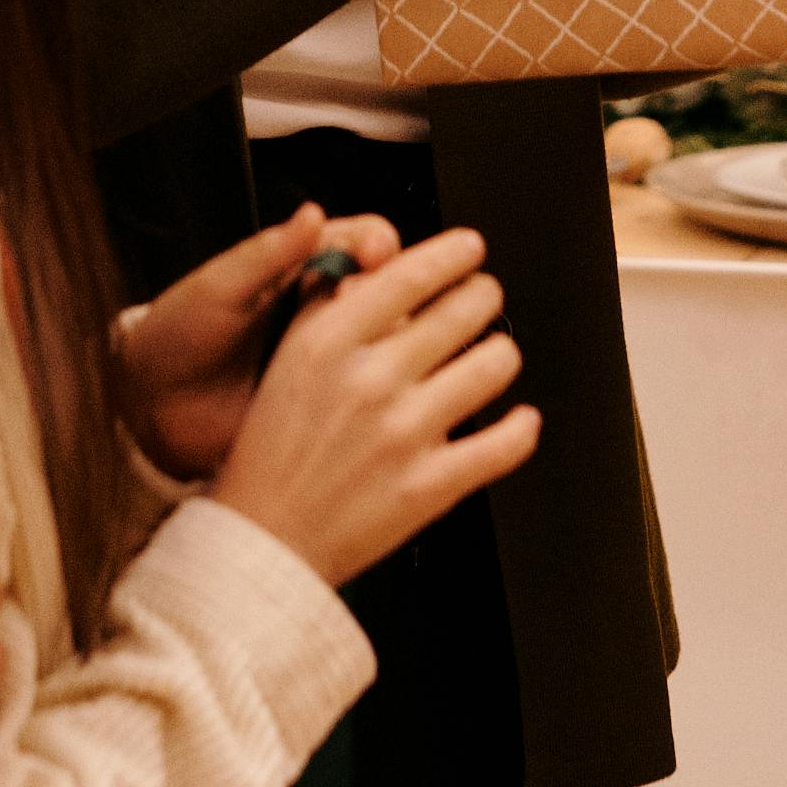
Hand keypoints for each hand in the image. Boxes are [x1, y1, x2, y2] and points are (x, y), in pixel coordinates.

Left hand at [113, 202, 403, 478]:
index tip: (377, 255)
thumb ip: (267, 254)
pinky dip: (379, 391)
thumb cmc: (177, 333)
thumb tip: (313, 212)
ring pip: (391, 341)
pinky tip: (372, 395)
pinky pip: (368, 394)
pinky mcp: (328, 405)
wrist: (150, 404)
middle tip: (378, 307)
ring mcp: (332, 358)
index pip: (363, 241)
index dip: (378, 244)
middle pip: (391, 290)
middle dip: (397, 293)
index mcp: (302, 267)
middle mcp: (326, 309)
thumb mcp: (218, 287)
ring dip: (394, 342)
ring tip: (374, 353)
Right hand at [210, 219, 539, 587]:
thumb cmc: (273, 452)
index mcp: (328, 343)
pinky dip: (521, 428)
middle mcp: (369, 380)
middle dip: (484, 297)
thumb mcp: (288, 361)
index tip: (469, 248)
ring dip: (501, 355)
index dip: (454, 253)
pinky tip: (519, 420)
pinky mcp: (429, 485)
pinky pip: (504, 445)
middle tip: (483, 298)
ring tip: (494, 357)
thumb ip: (329, 306)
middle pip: (464, 310)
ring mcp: (403, 433)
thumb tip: (374, 264)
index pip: (411, 273)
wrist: (265, 538)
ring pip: (494, 366)